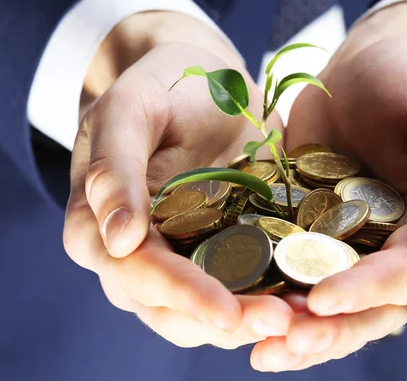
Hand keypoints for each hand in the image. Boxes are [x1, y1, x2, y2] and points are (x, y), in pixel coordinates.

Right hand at [63, 13, 291, 349]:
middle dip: (227, 321)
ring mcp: (179, 258)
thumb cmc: (163, 87)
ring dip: (253, 322)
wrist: (204, 84)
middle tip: (284, 322)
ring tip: (304, 318)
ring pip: (207, 313)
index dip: (181, 295)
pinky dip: (271, 299)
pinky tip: (307, 298)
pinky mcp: (219, 254)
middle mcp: (134, 256)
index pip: (136, 273)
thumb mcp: (132, 109)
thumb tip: (117, 239)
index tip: (227, 313)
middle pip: (173, 310)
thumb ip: (115, 168)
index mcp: (98, 226)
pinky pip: (241, 289)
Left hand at [251, 3, 406, 370]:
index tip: (321, 299)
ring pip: (341, 309)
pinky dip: (282, 302)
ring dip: (303, 333)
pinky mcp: (325, 238)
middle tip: (279, 347)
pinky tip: (248, 316)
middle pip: (374, 309)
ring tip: (262, 350)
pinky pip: (305, 280)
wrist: (371, 63)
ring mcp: (365, 251)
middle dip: (330, 331)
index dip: (369, 291)